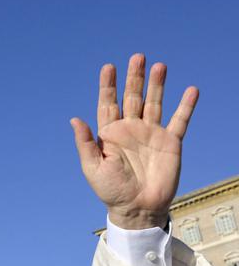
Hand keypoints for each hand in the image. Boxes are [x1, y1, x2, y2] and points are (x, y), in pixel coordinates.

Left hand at [70, 53, 198, 229]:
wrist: (137, 207)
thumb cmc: (111, 190)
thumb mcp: (93, 167)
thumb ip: (85, 142)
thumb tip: (74, 119)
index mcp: (110, 134)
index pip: (108, 104)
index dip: (108, 86)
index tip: (108, 67)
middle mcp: (131, 129)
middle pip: (133, 97)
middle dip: (134, 78)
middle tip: (137, 57)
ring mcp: (151, 134)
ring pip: (154, 103)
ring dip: (157, 84)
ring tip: (159, 65)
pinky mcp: (170, 142)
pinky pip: (180, 120)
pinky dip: (186, 105)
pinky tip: (191, 90)